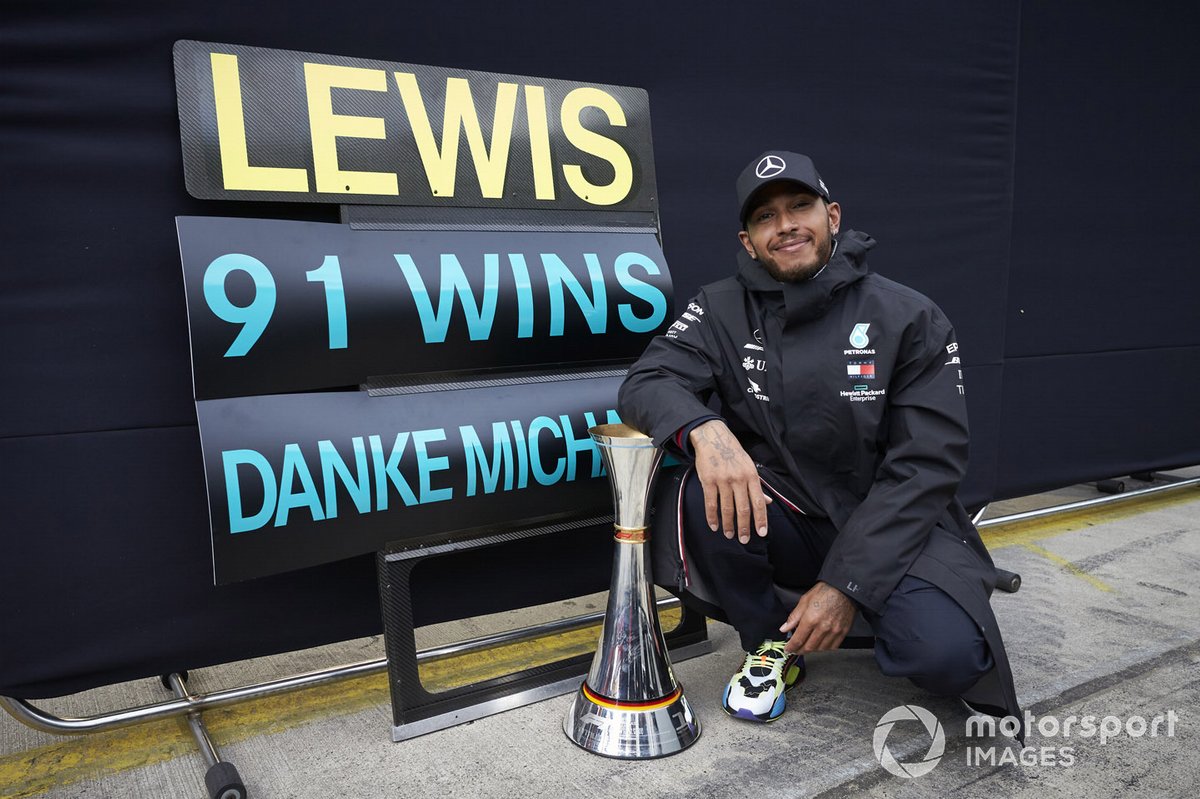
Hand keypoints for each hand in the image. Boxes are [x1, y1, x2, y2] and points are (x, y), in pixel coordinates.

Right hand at [688, 419, 770, 542]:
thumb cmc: (733, 454)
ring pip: (726, 508)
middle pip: (743, 509)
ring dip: (728, 524)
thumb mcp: (749, 467)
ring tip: (729, 534)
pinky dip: (712, 517)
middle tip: (744, 539)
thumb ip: (757, 486)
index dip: (761, 519)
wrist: (713, 438)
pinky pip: (711, 503)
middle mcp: (738, 479)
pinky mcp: (708, 480)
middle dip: (744, 527)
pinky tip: (714, 525)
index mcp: (751, 476)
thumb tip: (768, 502)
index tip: (762, 533)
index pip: (759, 502)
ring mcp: (723, 480)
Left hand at [780, 582, 855, 654]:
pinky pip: (832, 647)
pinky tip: (819, 645)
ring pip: (820, 649)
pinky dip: (824, 649)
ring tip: (806, 647)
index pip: (798, 639)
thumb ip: (794, 617)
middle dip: (800, 651)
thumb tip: (784, 628)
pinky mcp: (842, 632)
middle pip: (809, 647)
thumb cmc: (825, 592)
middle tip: (795, 650)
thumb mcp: (804, 600)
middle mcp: (823, 627)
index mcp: (811, 619)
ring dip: (811, 651)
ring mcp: (834, 631)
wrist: (844, 589)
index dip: (791, 647)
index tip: (788, 649)